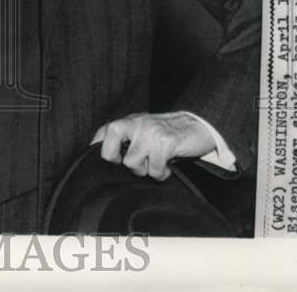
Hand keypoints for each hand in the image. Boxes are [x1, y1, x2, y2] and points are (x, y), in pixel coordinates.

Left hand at [91, 111, 214, 180]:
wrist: (195, 127)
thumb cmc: (165, 133)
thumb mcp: (140, 131)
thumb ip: (123, 140)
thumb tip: (106, 160)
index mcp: (127, 122)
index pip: (102, 134)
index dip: (105, 152)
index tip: (115, 160)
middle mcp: (135, 123)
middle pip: (110, 148)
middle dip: (121, 162)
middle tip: (137, 163)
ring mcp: (149, 132)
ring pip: (132, 163)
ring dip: (145, 170)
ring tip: (155, 163)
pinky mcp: (164, 142)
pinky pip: (154, 169)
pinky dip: (161, 173)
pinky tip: (166, 164)